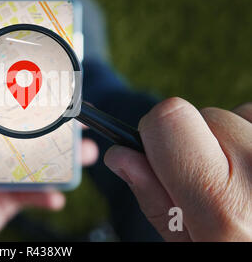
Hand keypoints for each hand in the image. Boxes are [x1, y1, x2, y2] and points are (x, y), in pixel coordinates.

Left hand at [0, 86, 98, 240]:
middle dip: (58, 127)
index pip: (6, 108)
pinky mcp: (11, 198)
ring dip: (65, 160)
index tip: (54, 87)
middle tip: (81, 122)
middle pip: (31, 134)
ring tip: (85, 155)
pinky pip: (36, 194)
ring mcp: (4, 175)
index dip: (30, 97)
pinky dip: (48, 195)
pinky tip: (55, 197)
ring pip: (40, 162)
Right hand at [104, 97, 251, 240]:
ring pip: (241, 113)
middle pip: (205, 114)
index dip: (156, 133)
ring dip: (235, 140)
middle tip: (214, 183)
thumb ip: (153, 197)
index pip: (170, 118)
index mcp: (223, 204)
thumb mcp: (188, 245)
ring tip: (246, 181)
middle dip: (199, 142)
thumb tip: (121, 155)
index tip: (163, 154)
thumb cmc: (237, 251)